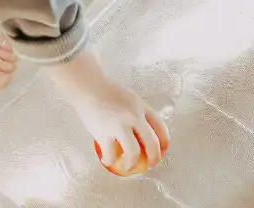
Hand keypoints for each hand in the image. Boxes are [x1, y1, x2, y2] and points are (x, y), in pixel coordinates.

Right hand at [48, 51, 169, 174]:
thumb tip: (142, 132)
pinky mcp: (104, 134)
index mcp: (142, 107)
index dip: (164, 142)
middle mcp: (134, 117)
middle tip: (151, 164)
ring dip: (132, 164)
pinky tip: (108, 160)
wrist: (88, 87)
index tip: (162, 150)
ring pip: (134, 153)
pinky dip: (110, 160)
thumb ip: (137, 113)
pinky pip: (111, 154)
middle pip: (152, 143)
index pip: (161, 127)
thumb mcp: (130, 99)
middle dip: (154, 158)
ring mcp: (119, 126)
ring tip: (128, 166)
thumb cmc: (107, 91)